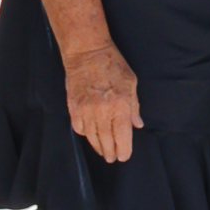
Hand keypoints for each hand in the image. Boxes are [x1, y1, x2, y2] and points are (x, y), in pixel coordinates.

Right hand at [62, 39, 141, 164]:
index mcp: (120, 106)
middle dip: (110, 152)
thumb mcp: (131, 83)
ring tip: (102, 151)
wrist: (86, 52)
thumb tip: (137, 124)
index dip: (124, 150)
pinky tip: (89, 135)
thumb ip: (134, 106)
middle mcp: (102, 112)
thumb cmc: (112, 64)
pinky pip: (79, 127)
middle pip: (106, 141)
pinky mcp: (73, 107)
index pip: (122, 137)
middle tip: (112, 158)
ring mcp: (85, 110)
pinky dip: (84, 134)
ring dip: (97, 146)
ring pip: (91, 137)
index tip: (124, 156)